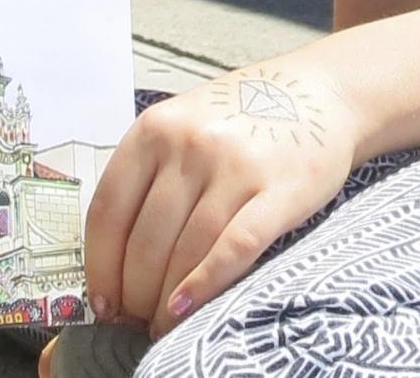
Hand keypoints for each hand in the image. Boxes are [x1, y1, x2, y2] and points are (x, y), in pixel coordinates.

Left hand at [84, 60, 361, 336]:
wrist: (319, 92)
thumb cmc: (242, 117)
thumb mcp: (182, 124)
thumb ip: (149, 172)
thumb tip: (114, 254)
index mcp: (155, 128)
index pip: (109, 209)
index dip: (100, 264)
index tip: (101, 300)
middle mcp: (190, 144)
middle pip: (145, 238)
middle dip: (134, 291)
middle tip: (135, 320)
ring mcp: (235, 166)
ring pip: (185, 249)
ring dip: (165, 299)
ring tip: (161, 326)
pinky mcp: (280, 191)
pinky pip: (234, 247)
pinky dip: (205, 283)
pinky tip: (185, 309)